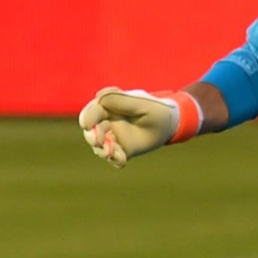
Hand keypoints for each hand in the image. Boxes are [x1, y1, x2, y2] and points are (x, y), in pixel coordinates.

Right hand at [79, 87, 201, 167]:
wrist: (170, 123)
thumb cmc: (156, 109)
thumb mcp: (142, 104)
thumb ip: (122, 100)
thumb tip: (98, 95)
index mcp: (109, 107)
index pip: (92, 111)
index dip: (87, 117)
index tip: (87, 124)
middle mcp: (107, 122)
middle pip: (91, 130)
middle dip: (92, 136)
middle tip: (98, 141)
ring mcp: (113, 137)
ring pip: (100, 146)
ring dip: (102, 150)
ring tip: (111, 153)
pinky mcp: (122, 150)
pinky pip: (115, 157)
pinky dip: (115, 160)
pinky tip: (122, 161)